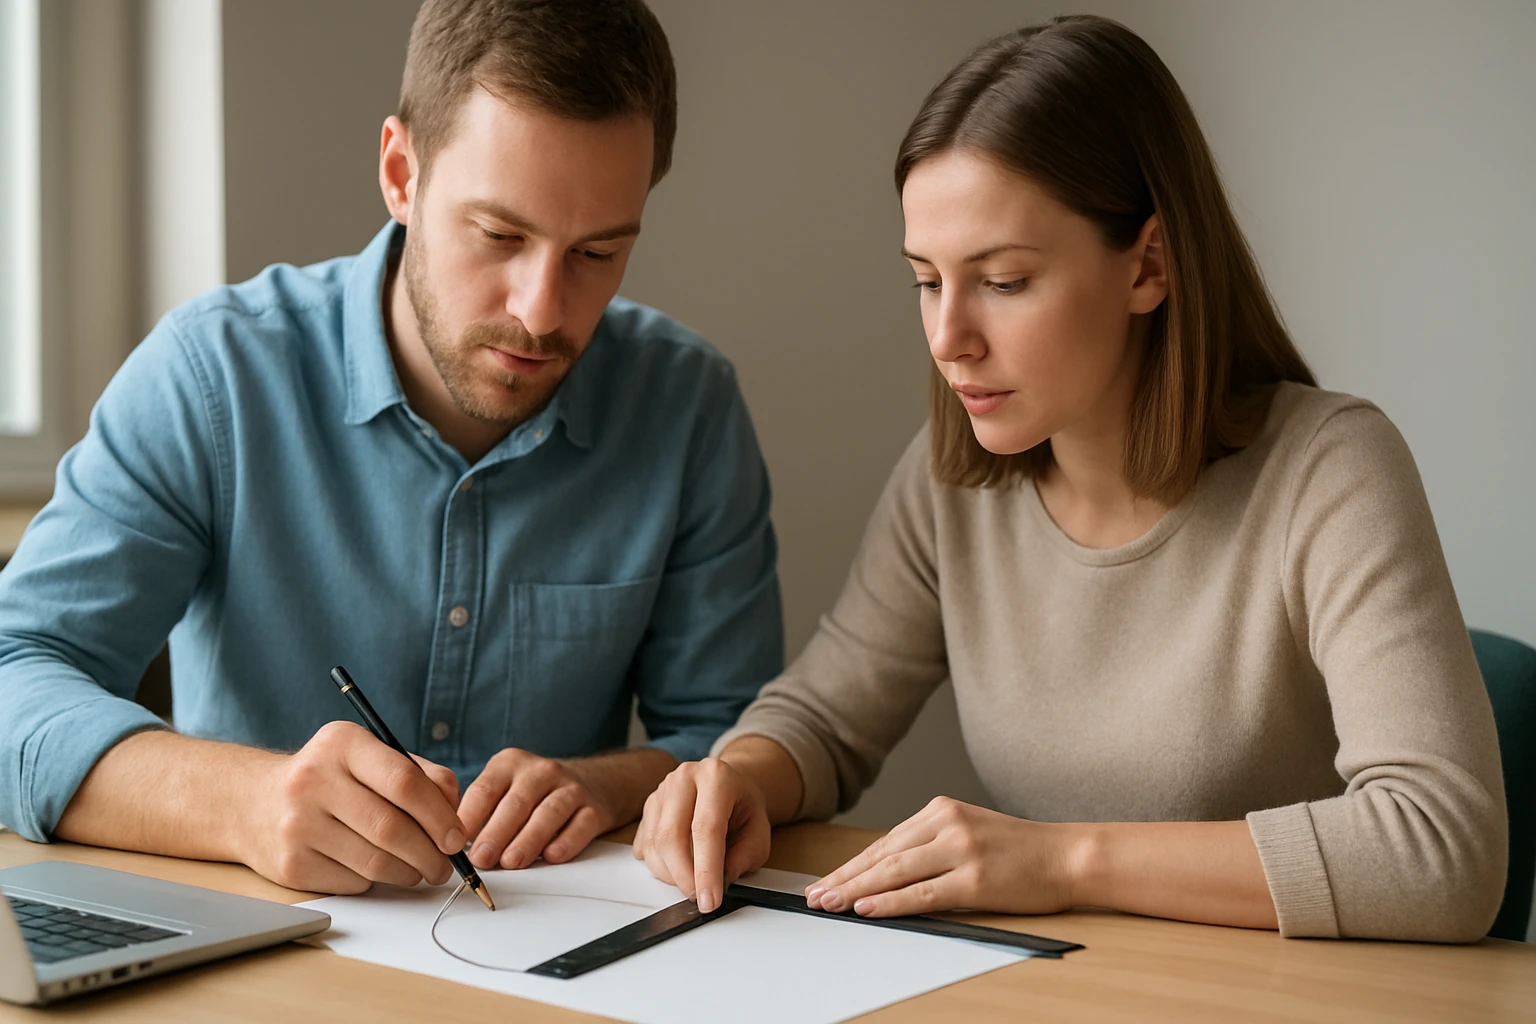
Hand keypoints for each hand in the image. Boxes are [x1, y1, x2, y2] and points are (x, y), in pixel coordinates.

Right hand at [247, 720, 465, 893]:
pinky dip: (377, 881)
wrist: (255, 803)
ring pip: (376, 863)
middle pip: (392, 828)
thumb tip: (454, 817)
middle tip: (445, 864)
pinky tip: (378, 869)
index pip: (404, 781)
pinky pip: (354, 882)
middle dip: (431, 854)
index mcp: (342, 744)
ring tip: (419, 869)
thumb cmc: (332, 779)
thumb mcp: (372, 757)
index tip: (456, 837)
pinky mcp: (291, 865)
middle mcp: (313, 780)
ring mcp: (297, 825)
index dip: (439, 815)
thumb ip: (423, 776)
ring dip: (409, 873)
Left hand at [459, 748, 620, 869]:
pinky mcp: (594, 808)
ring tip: (512, 862)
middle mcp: (541, 771)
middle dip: (496, 833)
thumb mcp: (505, 788)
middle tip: (481, 859)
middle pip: (516, 803)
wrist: (593, 782)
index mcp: (511, 764)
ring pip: (548, 813)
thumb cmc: (535, 793)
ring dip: (528, 839)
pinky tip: (551, 856)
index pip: (485, 789)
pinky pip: (580, 825)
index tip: (455, 843)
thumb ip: (482, 812)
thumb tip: (452, 845)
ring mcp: (570, 788)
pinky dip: (566, 842)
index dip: (470, 818)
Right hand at [632, 757, 770, 912]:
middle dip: (683, 877)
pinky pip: (645, 843)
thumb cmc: (743, 807)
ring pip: (654, 843)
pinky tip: (678, 865)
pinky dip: (659, 865)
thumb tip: (724, 879)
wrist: (730, 786)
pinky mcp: (649, 805)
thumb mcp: (759, 832)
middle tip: (698, 897)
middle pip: (671, 836)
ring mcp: (662, 790)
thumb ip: (746, 855)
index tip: (708, 900)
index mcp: (716, 777)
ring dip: (670, 874)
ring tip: (693, 879)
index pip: (706, 829)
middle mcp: (684, 778)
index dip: (706, 869)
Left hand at [804, 797, 1074, 917]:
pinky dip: (890, 902)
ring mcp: (961, 850)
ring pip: (895, 872)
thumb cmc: (1019, 851)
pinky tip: (866, 908)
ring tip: (829, 903)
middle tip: (815, 895)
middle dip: (844, 877)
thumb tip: (884, 873)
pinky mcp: (975, 879)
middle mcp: (947, 824)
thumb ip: (930, 844)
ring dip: (856, 890)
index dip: (851, 864)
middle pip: (883, 855)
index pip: (885, 841)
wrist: (1067, 856)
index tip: (825, 880)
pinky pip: (922, 893)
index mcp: (941, 809)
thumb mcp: (969, 831)